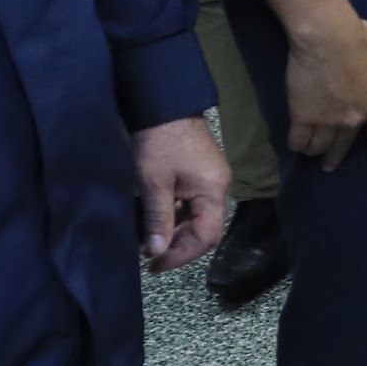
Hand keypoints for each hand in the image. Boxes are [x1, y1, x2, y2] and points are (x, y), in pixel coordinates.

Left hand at [132, 113, 228, 268]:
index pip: (206, 236)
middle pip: (204, 229)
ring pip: (196, 217)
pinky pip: (190, 204)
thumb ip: (158, 219)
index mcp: (214, 191)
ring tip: (148, 242)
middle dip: (178, 246)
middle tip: (149, 257)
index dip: (182, 255)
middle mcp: (218, 188)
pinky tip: (156, 221)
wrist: (164, 101)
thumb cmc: (159, 141)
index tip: (156, 264)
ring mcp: (209, 180)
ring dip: (174, 232)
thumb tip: (156, 252)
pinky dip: (174, 216)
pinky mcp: (198, 173)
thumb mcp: (154, 182)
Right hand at [287, 11, 366, 171]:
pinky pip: (299, 139)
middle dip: (336, 158)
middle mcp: (353, 120)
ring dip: (317, 151)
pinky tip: (296, 146)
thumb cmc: (365, 42)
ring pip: (321, 145)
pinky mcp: (302, 116)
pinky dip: (298, 145)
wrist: (329, 37)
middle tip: (330, 166)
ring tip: (312, 154)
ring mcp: (327, 120)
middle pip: (344, 146)